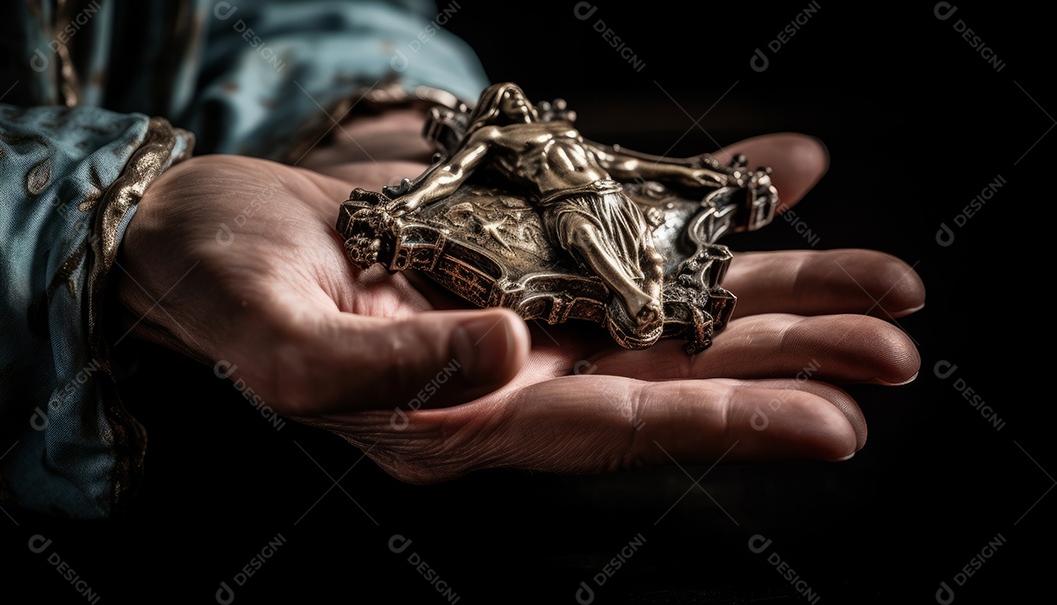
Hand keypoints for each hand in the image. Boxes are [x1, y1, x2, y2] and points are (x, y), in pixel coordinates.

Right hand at [118, 118, 921, 482]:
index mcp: (459, 418)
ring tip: (888, 285)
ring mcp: (530, 305)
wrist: (200, 235)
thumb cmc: (219, 290)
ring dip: (781, 290)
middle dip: (788, 362)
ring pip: (675, 301)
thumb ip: (379, 364)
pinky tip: (783, 175)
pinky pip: (633, 220)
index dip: (721, 426)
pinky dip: (708, 198)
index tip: (833, 425)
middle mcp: (514, 370)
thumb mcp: (275, 336)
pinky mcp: (525, 243)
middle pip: (673, 370)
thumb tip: (505, 351)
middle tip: (901, 353)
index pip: (610, 429)